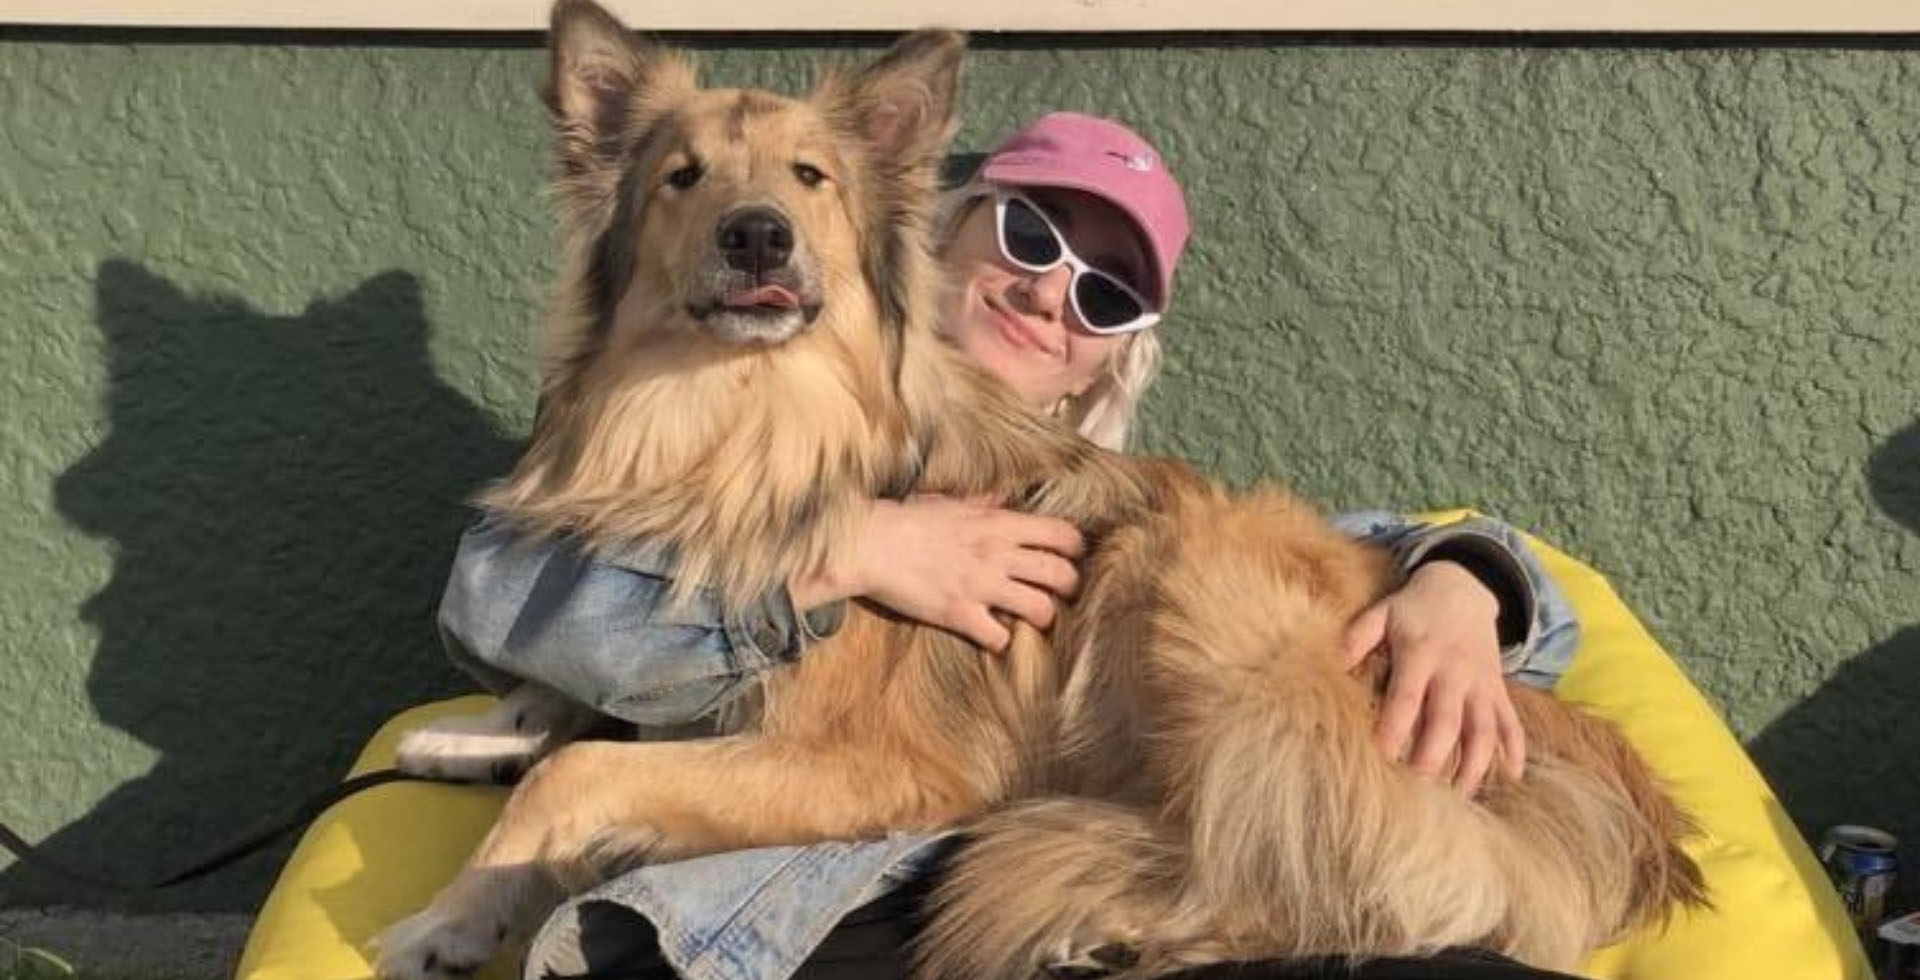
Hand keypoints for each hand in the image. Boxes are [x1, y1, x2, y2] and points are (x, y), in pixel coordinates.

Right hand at [794, 495, 1084, 651]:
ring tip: (1031, 618)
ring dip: (1042, 617)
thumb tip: (1001, 499)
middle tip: (1057, 593)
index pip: (1063, 534)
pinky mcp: (960, 614)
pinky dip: (1002, 641)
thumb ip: (983, 504)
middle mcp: (998, 554)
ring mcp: (981, 586)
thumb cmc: (907, 519)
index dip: (1074, 549)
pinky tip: (993, 635)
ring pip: (1042, 609)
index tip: (1069, 557)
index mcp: (999, 523)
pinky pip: (1000, 637)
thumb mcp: (951, 502)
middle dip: (1068, 587)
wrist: (870, 544)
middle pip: (1062, 575)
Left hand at [1341, 560, 1524, 795]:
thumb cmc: (1412, 609)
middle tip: (1417, 791)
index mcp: (1421, 653)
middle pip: (1447, 721)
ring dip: (1474, 765)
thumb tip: (1330, 664)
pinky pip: (1512, 721)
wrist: (1463, 588)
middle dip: (1433, 757)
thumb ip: (1357, 637)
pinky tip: (1511, 775)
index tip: (1381, 757)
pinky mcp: (1498, 689)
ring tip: (1458, 798)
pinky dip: (1516, 748)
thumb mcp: (1381, 613)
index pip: (1406, 697)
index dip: (1394, 728)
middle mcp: (1455, 671)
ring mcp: (1481, 683)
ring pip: (1484, 730)